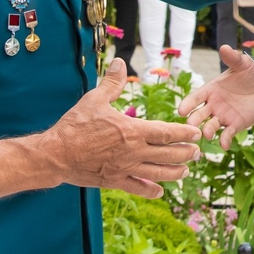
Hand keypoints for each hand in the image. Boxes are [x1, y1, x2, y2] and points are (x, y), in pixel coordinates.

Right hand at [41, 60, 201, 197]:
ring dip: (175, 173)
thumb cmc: (75, 125)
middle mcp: (132, 152)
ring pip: (157, 173)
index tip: (196, 133)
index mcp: (131, 131)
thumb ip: (112, 83)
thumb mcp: (95, 99)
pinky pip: (137, 187)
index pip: (166, 132)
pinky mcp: (114, 181)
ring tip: (186, 171)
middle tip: (198, 152)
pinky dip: (150, 190)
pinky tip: (159, 192)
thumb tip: (119, 62)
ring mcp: (124, 169)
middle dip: (186, 154)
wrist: (56, 154)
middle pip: (168, 155)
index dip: (184, 133)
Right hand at [178, 46, 253, 147]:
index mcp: (210, 90)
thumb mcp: (242, 64)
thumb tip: (224, 47)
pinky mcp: (235, 125)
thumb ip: (233, 58)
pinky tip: (224, 146)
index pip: (195, 97)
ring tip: (207, 134)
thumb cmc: (249, 74)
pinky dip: (225, 141)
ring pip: (211, 126)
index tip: (181, 111)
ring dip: (207, 131)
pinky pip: (227, 134)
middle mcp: (213, 105)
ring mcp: (222, 117)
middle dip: (194, 120)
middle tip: (191, 126)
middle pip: (199, 114)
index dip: (187, 104)